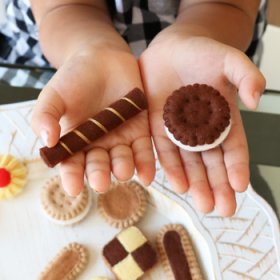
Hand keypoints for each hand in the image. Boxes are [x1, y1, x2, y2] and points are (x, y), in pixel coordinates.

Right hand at [32, 47, 154, 194]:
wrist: (101, 57)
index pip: (72, 164)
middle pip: (99, 166)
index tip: (73, 187)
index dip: (72, 177)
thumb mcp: (53, 95)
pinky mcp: (139, 130)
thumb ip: (45, 116)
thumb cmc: (74, 78)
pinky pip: (144, 150)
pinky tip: (147, 175)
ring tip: (123, 172)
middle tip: (101, 182)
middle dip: (100, 175)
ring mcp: (120, 138)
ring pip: (122, 160)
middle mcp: (98, 145)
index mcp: (75, 142)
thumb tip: (48, 142)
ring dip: (123, 169)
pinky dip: (146, 163)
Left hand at [140, 30, 264, 215]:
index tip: (240, 186)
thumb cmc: (202, 53)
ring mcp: (179, 132)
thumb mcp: (228, 60)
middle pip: (212, 163)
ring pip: (190, 163)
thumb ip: (246, 75)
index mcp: (223, 119)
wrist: (170, 49)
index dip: (237, 166)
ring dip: (196, 183)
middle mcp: (202, 131)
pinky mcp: (158, 129)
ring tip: (203, 203)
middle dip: (218, 185)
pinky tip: (178, 184)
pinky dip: (171, 168)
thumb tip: (255, 100)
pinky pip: (165, 152)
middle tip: (222, 208)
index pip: (234, 148)